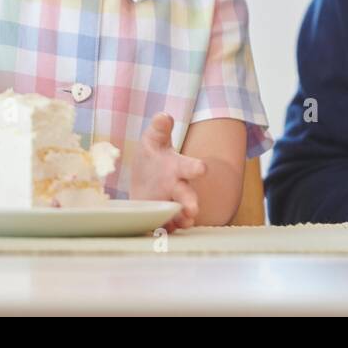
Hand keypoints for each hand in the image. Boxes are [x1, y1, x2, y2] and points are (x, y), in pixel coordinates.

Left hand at [131, 113, 207, 231]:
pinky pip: (166, 226)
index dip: (195, 167)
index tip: (202, 168)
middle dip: (190, 202)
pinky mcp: (161, 217)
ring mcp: (171, 203)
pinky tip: (164, 231)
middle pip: (187, 195)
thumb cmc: (153, 156)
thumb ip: (159, 128)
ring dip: (181, 219)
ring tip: (182, 223)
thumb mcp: (153, 140)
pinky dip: (166, 229)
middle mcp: (178, 187)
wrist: (146, 178)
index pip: (190, 167)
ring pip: (180, 214)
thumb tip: (163, 116)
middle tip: (193, 209)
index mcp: (178, 167)